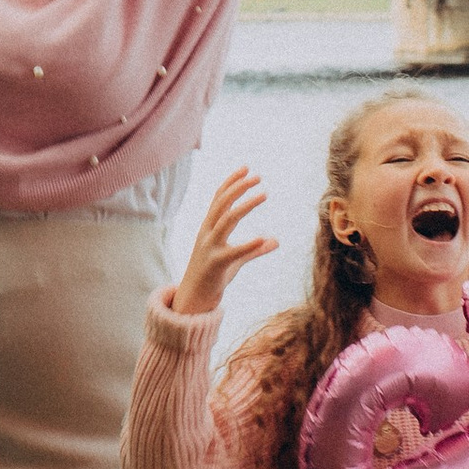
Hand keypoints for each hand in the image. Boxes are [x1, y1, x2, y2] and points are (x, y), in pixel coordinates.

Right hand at [173, 164, 276, 316]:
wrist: (193, 301)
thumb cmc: (213, 277)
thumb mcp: (235, 261)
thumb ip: (254, 249)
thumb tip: (275, 240)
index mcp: (208, 229)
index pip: (218, 198)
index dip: (231, 182)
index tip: (246, 168)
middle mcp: (207, 234)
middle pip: (221, 204)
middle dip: (238, 187)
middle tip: (257, 176)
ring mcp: (210, 248)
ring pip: (226, 220)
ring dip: (245, 205)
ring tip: (264, 194)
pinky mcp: (216, 264)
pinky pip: (233, 252)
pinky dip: (249, 244)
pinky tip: (264, 238)